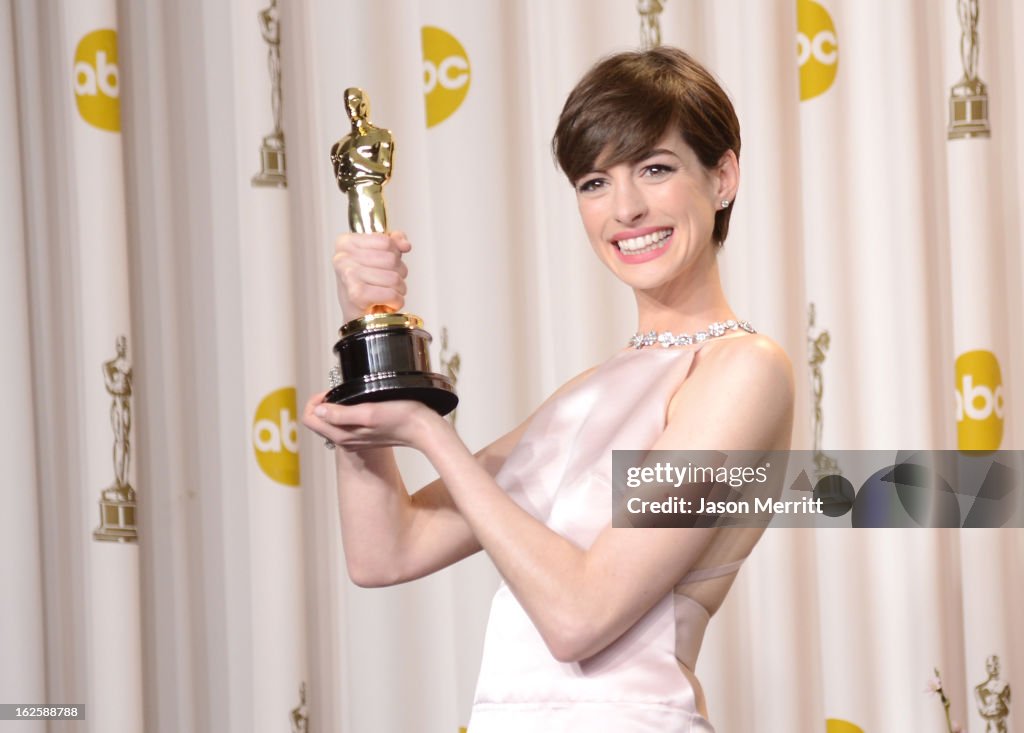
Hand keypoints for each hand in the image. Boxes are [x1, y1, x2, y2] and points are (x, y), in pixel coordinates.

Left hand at [302, 392, 447, 450]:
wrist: (422, 429)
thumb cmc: (400, 418)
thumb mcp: (369, 412)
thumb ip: (340, 414)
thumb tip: (318, 411)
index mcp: (343, 435)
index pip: (310, 419)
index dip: (314, 401)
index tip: (330, 391)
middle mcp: (345, 440)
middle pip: (317, 422)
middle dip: (322, 403)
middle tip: (339, 390)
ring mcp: (354, 440)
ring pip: (329, 423)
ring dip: (333, 407)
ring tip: (350, 395)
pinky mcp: (363, 436)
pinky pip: (343, 424)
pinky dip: (344, 412)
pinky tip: (359, 403)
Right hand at [332, 231, 410, 321]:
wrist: (357, 318)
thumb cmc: (366, 286)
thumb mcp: (379, 257)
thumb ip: (393, 243)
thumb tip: (404, 244)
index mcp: (345, 243)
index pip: (386, 241)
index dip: (394, 254)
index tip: (384, 266)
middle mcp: (343, 258)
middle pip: (392, 259)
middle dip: (398, 274)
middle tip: (386, 284)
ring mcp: (348, 275)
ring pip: (394, 277)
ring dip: (398, 290)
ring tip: (385, 294)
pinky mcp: (357, 295)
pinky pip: (392, 294)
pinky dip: (396, 302)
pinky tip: (385, 304)